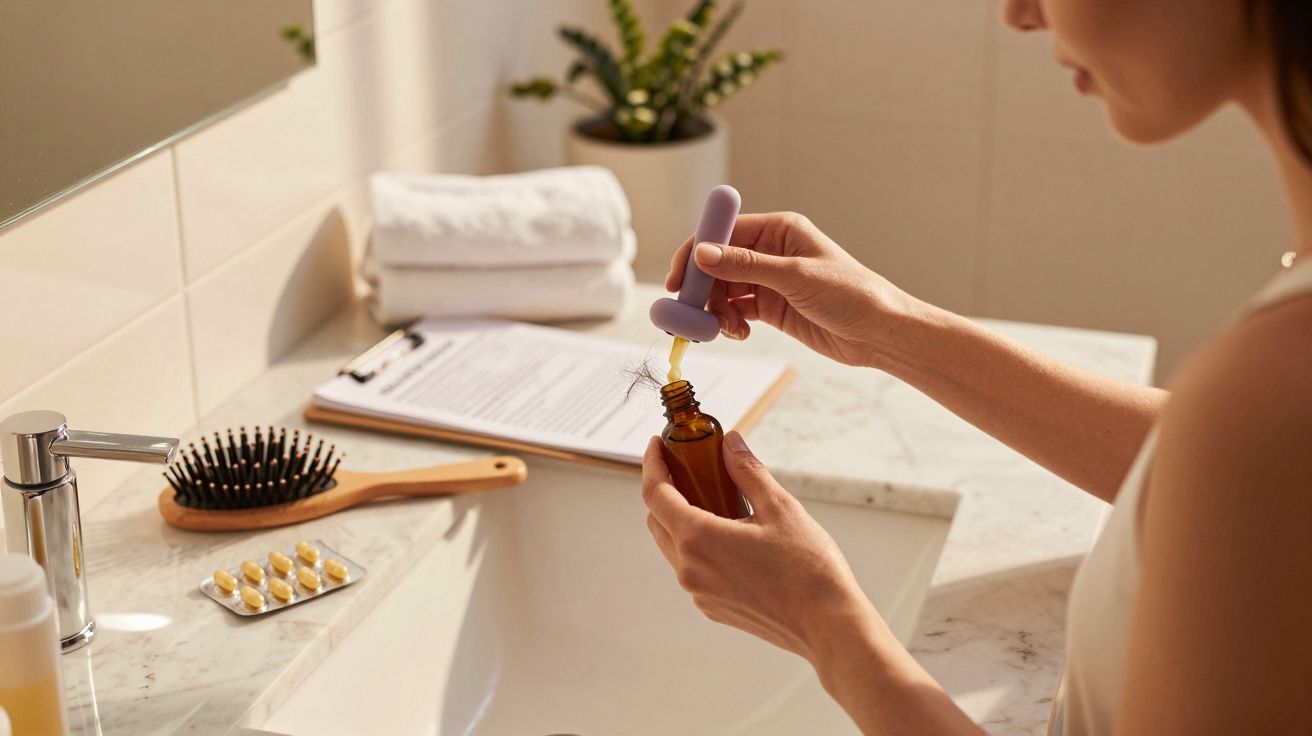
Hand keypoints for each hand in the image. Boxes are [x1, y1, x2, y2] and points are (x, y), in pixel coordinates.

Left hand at [641, 431, 877, 661]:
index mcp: (698, 540)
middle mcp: (689, 569)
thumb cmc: (808, 568)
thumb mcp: (779, 508)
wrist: (827, 624)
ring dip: (681, 519)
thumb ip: (747, 471)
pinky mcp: (713, 607)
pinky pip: (693, 570)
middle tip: (688, 468)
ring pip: (674, 546)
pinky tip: (730, 535)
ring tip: (713, 499)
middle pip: (657, 520)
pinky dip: (698, 546)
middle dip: (665, 490)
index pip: (655, 494)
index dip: (652, 464)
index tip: (657, 445)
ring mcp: (699, 593)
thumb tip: (730, 443)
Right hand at [665, 212, 917, 367]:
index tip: (679, 281)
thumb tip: (702, 253)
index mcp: (779, 229)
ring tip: (728, 329)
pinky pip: (736, 310)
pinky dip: (729, 323)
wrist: (880, 332)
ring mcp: (770, 280)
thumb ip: (746, 265)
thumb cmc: (851, 294)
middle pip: (717, 264)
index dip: (695, 254)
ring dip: (716, 311)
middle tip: (691, 315)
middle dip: (703, 289)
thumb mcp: (795, 277)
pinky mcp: (772, 307)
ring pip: (723, 290)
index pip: (724, 233)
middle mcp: (771, 250)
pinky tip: (739, 333)